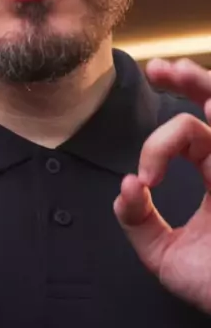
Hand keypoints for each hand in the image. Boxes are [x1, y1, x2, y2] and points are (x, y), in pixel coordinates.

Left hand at [114, 57, 210, 312]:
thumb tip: (125, 187)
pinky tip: (210, 107)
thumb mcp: (167, 257)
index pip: (193, 133)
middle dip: (190, 81)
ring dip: (205, 87)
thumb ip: (139, 222)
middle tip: (160, 70)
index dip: (160, 141)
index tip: (145, 178)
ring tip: (178, 72)